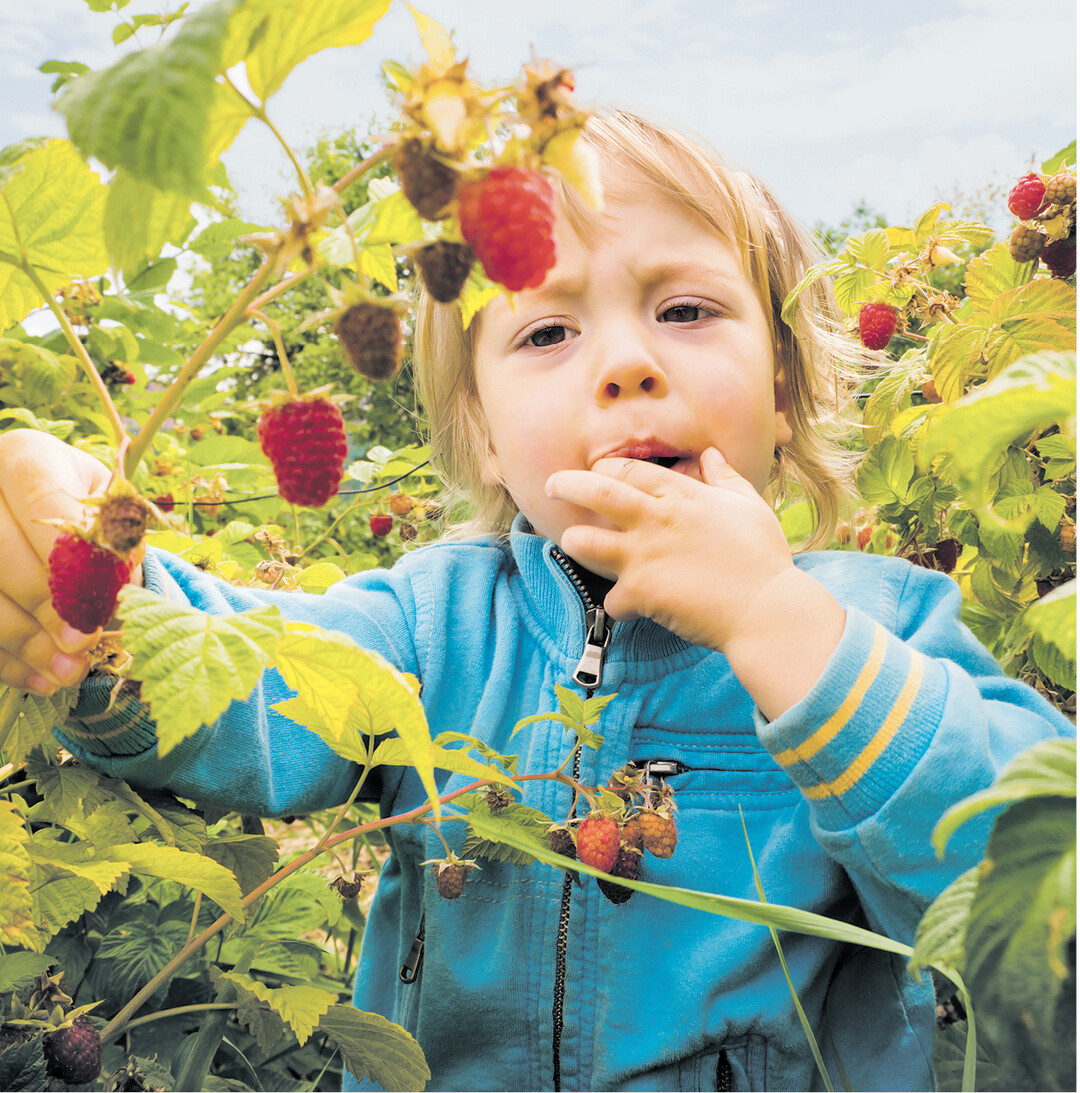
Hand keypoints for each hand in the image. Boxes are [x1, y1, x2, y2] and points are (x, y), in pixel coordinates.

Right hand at [0, 430, 133, 695]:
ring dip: (23, 642)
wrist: (37, 503)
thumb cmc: (82, 504)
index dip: (70, 561)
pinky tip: (39, 680)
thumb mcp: (107, 506)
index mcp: (25, 458)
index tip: (98, 607)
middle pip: (0, 553)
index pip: (44, 505)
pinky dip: (6, 659)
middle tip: (81, 645)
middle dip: (45, 608)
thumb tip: (120, 591)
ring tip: (66, 673)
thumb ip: (118, 540)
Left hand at [546, 447, 793, 649]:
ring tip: (576, 546)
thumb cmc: (763, 557)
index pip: (627, 469)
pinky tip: (631, 608)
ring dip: (576, 545)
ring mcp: (643, 556)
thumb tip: (711, 454)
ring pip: (582, 543)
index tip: (595, 471)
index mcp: (680, 495)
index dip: (604, 468)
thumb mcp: (748, 506)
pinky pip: (610, 599)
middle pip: (594, 492)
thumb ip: (725, 478)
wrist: (766, 609)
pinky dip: (618, 606)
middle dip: (566, 485)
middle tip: (551, 487)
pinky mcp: (640, 593)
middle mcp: (655, 519)